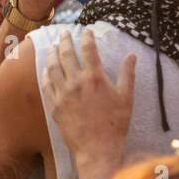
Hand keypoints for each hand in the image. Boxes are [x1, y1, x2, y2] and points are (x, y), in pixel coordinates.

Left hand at [42, 30, 134, 173]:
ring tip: (53, 47)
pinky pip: (47, 85)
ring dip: (52, 54)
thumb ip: (127, 74)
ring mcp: (63, 94)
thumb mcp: (126, 97)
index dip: (86, 38)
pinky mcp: (55, 106)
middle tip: (64, 33)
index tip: (86, 31)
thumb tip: (132, 56)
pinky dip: (46, 73)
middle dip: (65, 41)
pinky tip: (47, 69)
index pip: (88, 50)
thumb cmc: (115, 124)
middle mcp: (76, 82)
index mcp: (95, 78)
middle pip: (66, 54)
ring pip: (53, 67)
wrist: (97, 148)